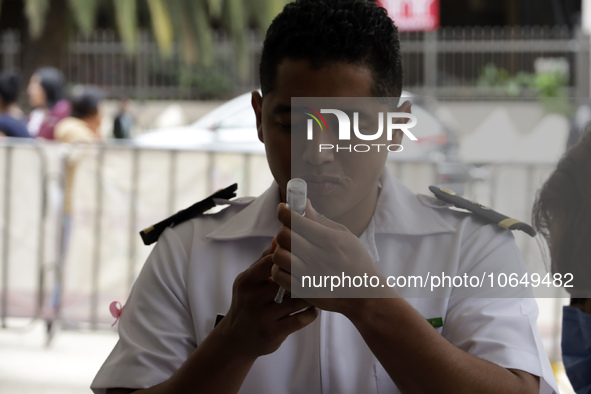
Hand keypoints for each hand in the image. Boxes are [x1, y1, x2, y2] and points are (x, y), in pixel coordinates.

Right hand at [217, 242, 317, 358]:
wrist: (236, 339)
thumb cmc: (248, 302)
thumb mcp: (250, 280)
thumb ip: (265, 260)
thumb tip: (280, 237)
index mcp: (247, 281)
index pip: (272, 261)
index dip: (291, 257)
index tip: (305, 256)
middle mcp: (252, 298)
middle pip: (287, 280)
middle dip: (305, 276)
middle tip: (320, 272)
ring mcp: (262, 317)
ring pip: (296, 300)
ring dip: (311, 295)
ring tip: (320, 289)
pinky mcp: (273, 333)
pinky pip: (300, 320)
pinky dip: (311, 312)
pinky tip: (313, 308)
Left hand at [272, 201, 394, 314]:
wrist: (363, 294)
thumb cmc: (355, 260)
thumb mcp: (344, 235)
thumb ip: (320, 220)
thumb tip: (303, 203)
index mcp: (330, 240)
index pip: (295, 221)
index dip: (284, 211)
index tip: (283, 208)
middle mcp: (318, 258)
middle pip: (283, 236)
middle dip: (283, 229)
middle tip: (290, 232)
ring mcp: (309, 276)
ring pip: (278, 255)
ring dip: (280, 249)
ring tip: (289, 250)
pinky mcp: (303, 291)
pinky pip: (278, 275)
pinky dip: (279, 268)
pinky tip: (288, 265)